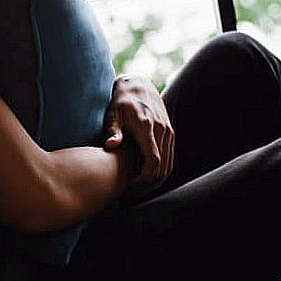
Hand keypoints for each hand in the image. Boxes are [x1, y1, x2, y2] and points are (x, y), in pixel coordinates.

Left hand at [102, 74, 174, 195]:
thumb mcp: (113, 114)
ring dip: (155, 181)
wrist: (138, 86)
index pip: (153, 160)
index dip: (143, 179)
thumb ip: (113, 131)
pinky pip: (170, 159)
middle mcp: (162, 130)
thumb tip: (110, 146)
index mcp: (147, 127)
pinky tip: (145, 179)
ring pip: (169, 165)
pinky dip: (161, 172)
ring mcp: (168, 132)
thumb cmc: (121, 103)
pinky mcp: (170, 134)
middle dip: (148, 185)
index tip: (128, 186)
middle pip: (162, 167)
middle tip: (130, 193)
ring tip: (136, 189)